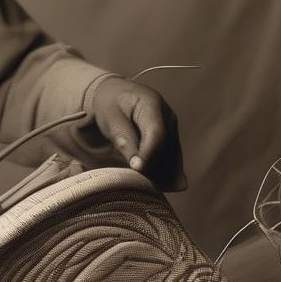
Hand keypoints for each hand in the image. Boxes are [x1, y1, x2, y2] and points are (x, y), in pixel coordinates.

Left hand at [74, 76, 187, 190]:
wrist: (114, 93)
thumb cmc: (108, 103)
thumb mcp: (109, 117)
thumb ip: (123, 139)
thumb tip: (138, 165)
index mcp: (152, 104)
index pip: (157, 135)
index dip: (149, 155)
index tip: (138, 171)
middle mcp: (168, 116)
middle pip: (166, 149)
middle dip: (154, 168)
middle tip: (137, 185)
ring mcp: (172, 127)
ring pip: (172, 157)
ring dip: (161, 174)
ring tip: (146, 189)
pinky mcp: (170, 138)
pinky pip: (170, 158)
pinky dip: (163, 172)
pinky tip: (155, 184)